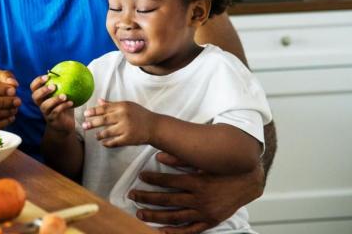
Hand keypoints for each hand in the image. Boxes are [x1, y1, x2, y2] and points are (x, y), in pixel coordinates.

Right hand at [30, 74, 74, 134]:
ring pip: (45, 106)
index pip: (33, 87)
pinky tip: (71, 103)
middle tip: (53, 86)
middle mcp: (41, 104)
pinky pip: (55, 113)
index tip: (47, 76)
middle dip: (43, 90)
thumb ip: (64, 84)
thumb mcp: (63, 94)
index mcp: (41, 96)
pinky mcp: (52, 120)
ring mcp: (45, 113)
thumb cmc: (63, 106)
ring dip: (54, 100)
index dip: (38, 81)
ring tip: (64, 96)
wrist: (65, 124)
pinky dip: (63, 107)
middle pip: (35, 97)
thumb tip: (72, 69)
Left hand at [82, 99, 152, 146]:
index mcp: (123, 106)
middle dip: (92, 123)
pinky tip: (104, 143)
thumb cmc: (140, 115)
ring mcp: (126, 128)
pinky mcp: (128, 138)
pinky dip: (107, 143)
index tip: (85, 114)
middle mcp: (123, 116)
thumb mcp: (128, 106)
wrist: (155, 126)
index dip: (93, 111)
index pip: (104, 108)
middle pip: (103, 120)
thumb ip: (112, 104)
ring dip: (99, 135)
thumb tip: (99, 101)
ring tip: (96, 136)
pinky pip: (114, 142)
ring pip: (107, 132)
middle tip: (84, 125)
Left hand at [129, 152, 263, 233]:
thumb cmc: (224, 168)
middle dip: (147, 198)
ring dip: (156, 216)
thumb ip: (181, 158)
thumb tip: (160, 155)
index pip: (169, 181)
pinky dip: (176, 232)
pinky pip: (191, 230)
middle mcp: (200, 199)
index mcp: (198, 181)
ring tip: (140, 213)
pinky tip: (161, 231)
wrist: (248, 181)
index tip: (140, 176)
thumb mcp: (204, 160)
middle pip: (168, 200)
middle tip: (132, 195)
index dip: (153, 178)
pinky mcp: (211, 221)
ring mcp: (205, 212)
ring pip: (175, 217)